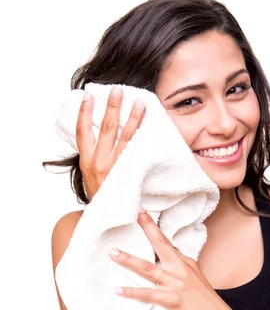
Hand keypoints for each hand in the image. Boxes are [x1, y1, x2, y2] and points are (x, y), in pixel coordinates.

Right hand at [76, 86, 145, 201]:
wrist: (106, 219)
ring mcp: (114, 168)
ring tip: (140, 102)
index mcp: (85, 161)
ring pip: (124, 137)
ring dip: (132, 117)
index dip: (84, 112)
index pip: (82, 131)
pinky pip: (136, 150)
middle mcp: (98, 162)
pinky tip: (148, 125)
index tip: (88, 95)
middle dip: (112, 107)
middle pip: (106, 128)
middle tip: (118, 89)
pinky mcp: (128, 173)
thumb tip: (101, 134)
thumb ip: (94, 157)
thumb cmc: (101, 195)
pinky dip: (141, 136)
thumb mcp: (90, 176)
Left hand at [109, 210, 233, 309]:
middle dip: (147, 230)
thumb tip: (169, 257)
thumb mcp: (195, 278)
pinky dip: (133, 292)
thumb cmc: (205, 302)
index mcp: (185, 263)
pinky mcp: (172, 300)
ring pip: (148, 269)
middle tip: (134, 216)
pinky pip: (148, 294)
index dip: (153, 228)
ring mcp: (176, 284)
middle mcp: (180, 270)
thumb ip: (181, 267)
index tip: (141, 213)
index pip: (167, 243)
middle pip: (161, 246)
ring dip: (129, 260)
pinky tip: (119, 289)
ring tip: (113, 253)